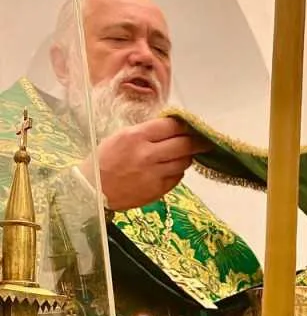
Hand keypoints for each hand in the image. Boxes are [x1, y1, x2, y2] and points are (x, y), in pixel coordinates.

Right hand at [80, 117, 209, 210]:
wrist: (93, 189)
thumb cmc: (105, 160)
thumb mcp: (122, 137)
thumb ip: (147, 132)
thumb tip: (172, 127)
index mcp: (136, 137)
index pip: (172, 126)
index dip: (186, 125)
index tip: (192, 126)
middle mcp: (147, 155)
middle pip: (184, 144)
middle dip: (197, 141)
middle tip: (204, 141)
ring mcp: (154, 174)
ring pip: (184, 162)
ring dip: (187, 157)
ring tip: (183, 154)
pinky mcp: (158, 190)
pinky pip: (177, 177)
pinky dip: (177, 171)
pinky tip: (170, 168)